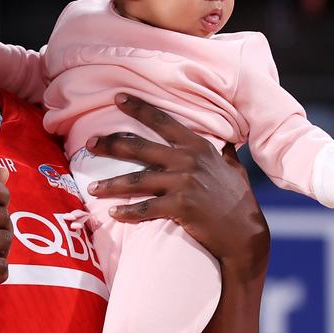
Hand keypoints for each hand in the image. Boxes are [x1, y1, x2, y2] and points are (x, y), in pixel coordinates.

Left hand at [85, 95, 269, 276]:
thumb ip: (225, 153)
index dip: (139, 107)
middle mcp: (188, 160)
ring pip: (136, 180)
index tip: (117, 98)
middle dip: (111, 144)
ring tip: (91, 188)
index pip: (163, 121)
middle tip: (89, 143)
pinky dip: (127, 212)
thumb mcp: (234, 169)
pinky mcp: (179, 206)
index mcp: (198, 147)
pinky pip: (145, 208)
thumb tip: (228, 140)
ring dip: (110, 184)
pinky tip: (112, 213)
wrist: (244, 234)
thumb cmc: (239, 201)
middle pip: (139, 147)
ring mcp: (183, 183)